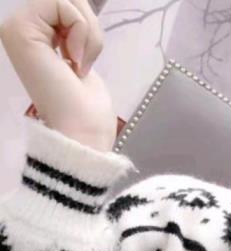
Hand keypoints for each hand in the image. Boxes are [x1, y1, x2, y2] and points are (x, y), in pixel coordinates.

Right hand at [0, 0, 117, 150]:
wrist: (82, 132)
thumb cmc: (87, 108)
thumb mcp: (82, 54)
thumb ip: (76, 28)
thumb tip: (82, 5)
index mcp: (33, 36)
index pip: (65, 4)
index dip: (85, 26)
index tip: (81, 63)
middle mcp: (20, 29)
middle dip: (88, 26)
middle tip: (83, 62)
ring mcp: (17, 29)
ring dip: (87, 31)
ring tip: (79, 64)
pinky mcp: (20, 30)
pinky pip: (61, 4)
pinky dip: (81, 31)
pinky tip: (73, 61)